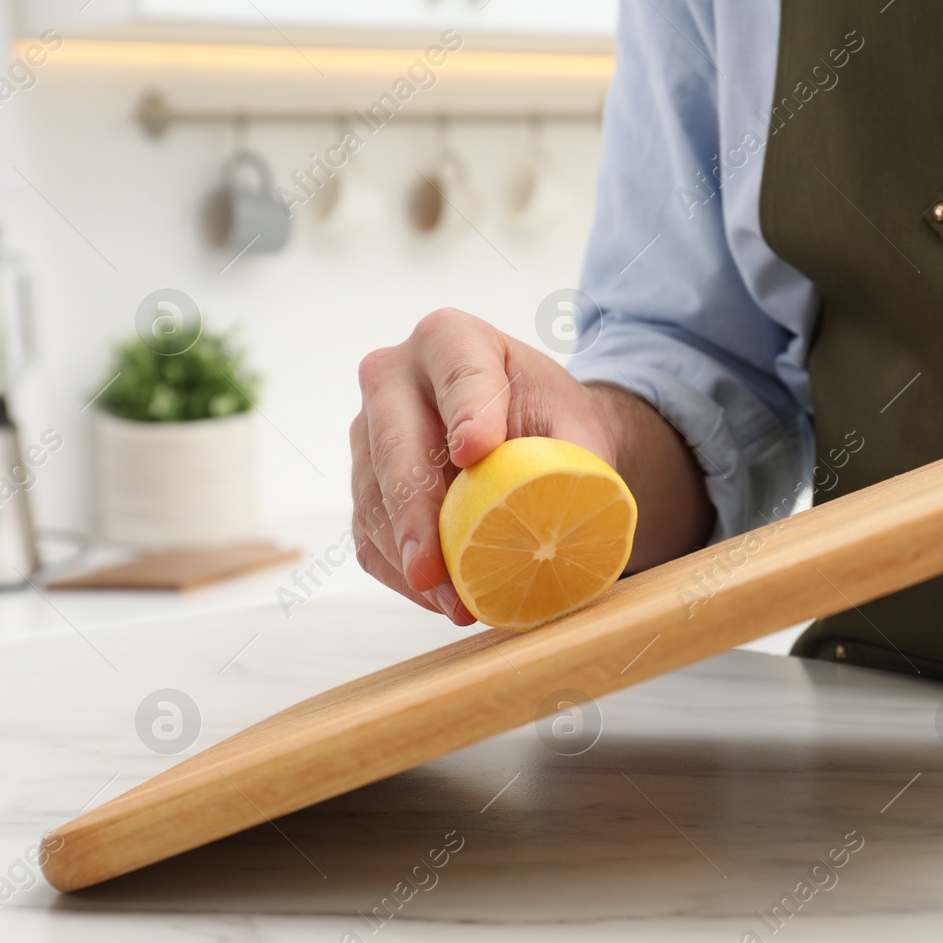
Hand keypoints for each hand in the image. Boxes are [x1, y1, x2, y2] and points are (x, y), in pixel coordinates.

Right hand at [350, 308, 711, 622]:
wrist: (533, 441)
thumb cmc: (556, 425)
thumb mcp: (579, 428)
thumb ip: (577, 457)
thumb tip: (570, 505)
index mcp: (452, 338)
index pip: (458, 370)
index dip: (466, 409)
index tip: (475, 453)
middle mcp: (394, 376)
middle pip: (395, 441)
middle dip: (414, 511)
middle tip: (433, 567)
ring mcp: (368, 432)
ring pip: (373, 498)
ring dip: (409, 559)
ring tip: (455, 604)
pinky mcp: (363, 484)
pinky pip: (369, 535)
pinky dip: (402, 574)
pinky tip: (439, 600)